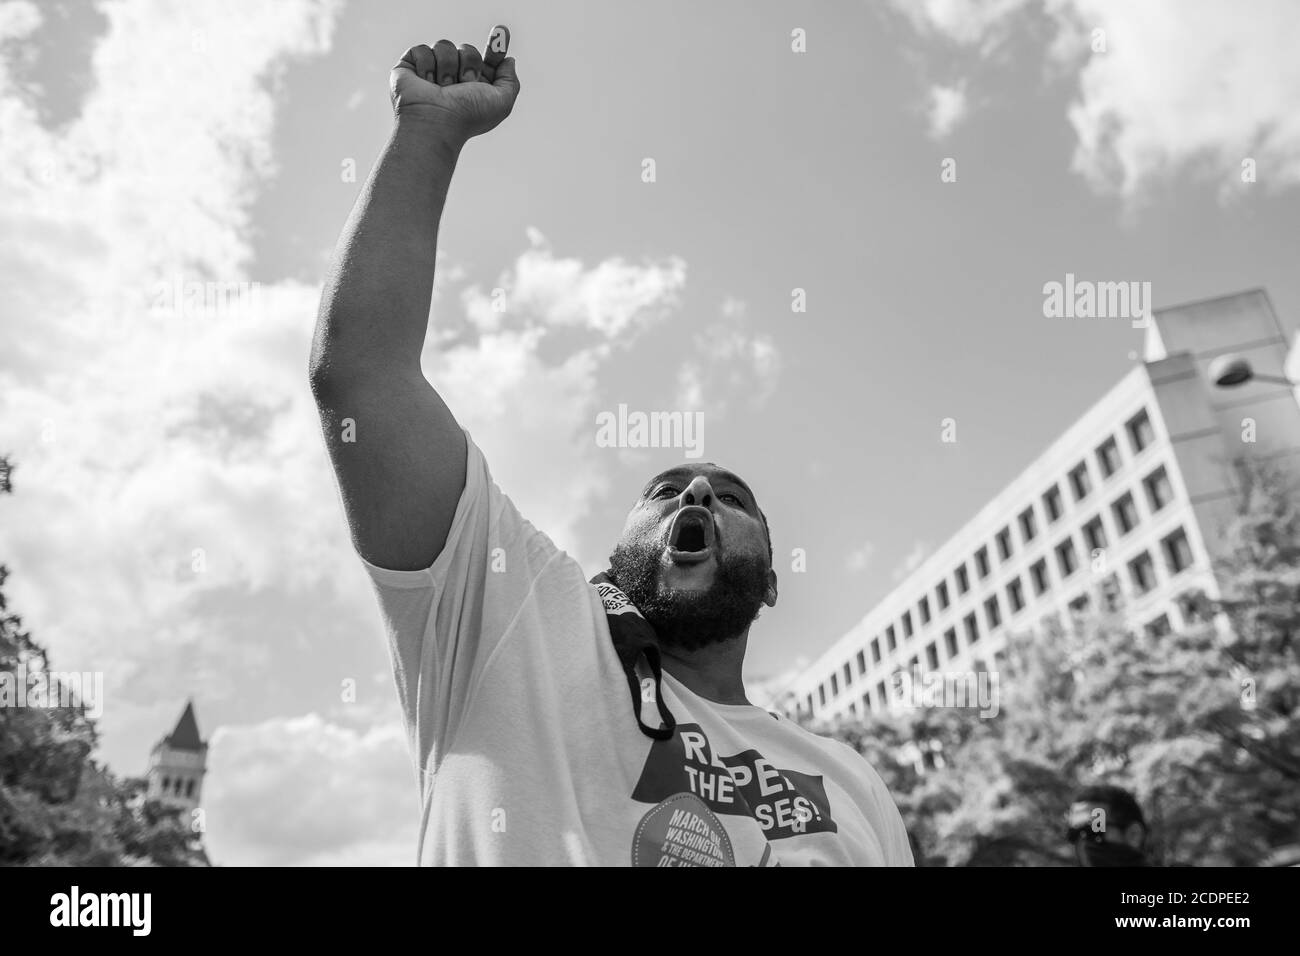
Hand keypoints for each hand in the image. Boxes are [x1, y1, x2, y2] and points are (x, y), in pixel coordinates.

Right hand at [390, 25, 518, 140]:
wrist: (435, 121)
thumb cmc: (467, 116)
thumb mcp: (501, 102)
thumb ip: (510, 81)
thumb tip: (508, 60)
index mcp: (475, 87)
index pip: (487, 61)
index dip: (495, 48)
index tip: (502, 32)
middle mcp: (455, 80)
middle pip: (467, 50)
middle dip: (469, 64)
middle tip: (465, 83)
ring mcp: (432, 72)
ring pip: (444, 46)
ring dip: (447, 66)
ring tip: (443, 87)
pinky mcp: (411, 67)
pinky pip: (422, 49)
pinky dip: (426, 65)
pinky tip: (426, 83)